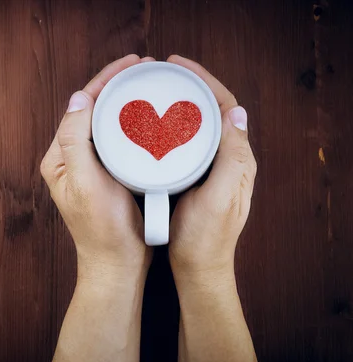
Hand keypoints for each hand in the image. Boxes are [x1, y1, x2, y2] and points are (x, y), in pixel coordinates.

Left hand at [40, 55, 154, 282]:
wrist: (117, 264)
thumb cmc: (101, 229)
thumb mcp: (85, 183)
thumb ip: (76, 141)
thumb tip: (79, 98)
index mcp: (59, 157)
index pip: (79, 107)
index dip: (104, 80)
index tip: (131, 64)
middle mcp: (72, 159)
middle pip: (93, 111)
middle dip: (116, 86)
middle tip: (144, 69)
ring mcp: (91, 167)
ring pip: (107, 124)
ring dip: (125, 102)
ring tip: (148, 84)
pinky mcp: (109, 175)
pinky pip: (119, 141)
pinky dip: (133, 124)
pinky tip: (151, 117)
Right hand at [167, 55, 256, 281]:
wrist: (197, 269)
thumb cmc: (206, 239)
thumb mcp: (219, 198)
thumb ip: (231, 157)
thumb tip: (236, 113)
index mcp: (237, 160)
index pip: (226, 107)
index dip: (205, 82)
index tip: (179, 66)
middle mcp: (226, 160)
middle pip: (211, 111)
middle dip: (190, 87)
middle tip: (162, 73)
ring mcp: (209, 168)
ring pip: (197, 125)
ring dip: (179, 104)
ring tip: (155, 91)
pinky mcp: (193, 177)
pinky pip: (184, 143)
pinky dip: (169, 127)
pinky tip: (151, 126)